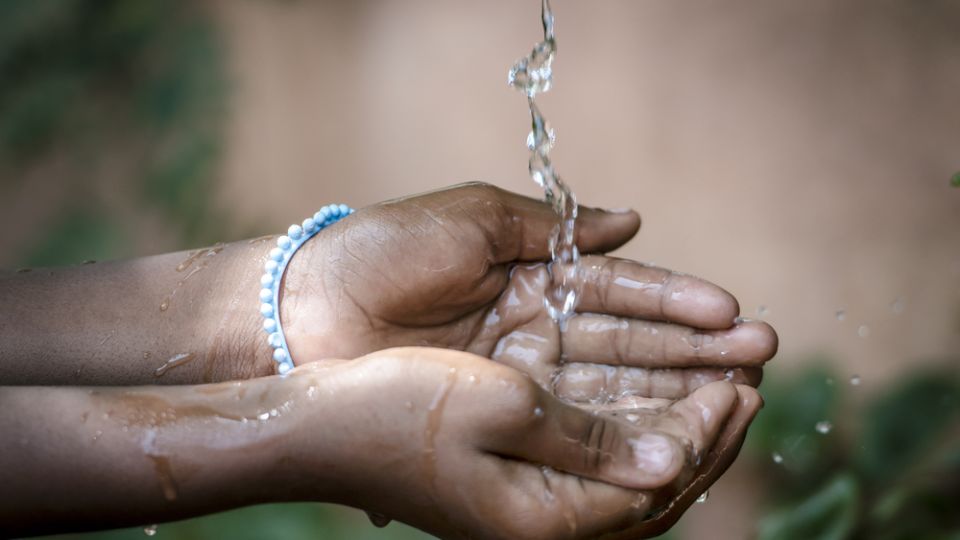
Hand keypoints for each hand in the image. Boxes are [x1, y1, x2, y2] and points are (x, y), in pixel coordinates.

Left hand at [280, 183, 776, 398]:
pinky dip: (620, 426)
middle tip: (760, 356)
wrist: (305, 309)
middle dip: (694, 349)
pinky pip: (570, 422)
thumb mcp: (473, 219)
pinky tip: (671, 432)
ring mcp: (518, 377)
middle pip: (628, 344)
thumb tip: (635, 219)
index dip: (676, 302)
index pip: (619, 292)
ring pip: (610, 387)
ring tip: (737, 393)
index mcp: (530, 275)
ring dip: (674, 390)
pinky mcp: (498, 416)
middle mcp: (534, 330)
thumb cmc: (383, 252)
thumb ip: (553, 225)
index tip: (732, 312)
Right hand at [287, 347, 762, 539]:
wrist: (317, 425)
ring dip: (674, 424)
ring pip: (626, 470)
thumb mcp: (500, 408)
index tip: (739, 382)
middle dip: (706, 433)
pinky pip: (591, 458)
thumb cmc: (396, 410)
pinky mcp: (510, 477)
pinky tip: (647, 395)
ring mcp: (525, 502)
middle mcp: (541, 523)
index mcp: (543, 520)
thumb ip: (589, 438)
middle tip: (748, 380)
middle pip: (651, 487)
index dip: (705, 431)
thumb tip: (669, 460)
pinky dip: (629, 426)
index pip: (654, 483)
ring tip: (717, 382)